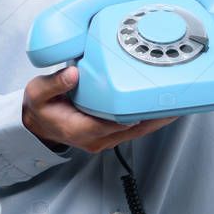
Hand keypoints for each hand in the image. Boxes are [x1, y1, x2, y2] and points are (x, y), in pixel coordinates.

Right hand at [22, 65, 178, 153]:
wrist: (35, 125)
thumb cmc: (39, 109)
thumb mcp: (37, 93)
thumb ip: (54, 84)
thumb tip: (73, 74)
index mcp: (79, 129)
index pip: (113, 123)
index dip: (134, 113)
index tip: (151, 100)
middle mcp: (95, 139)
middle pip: (133, 130)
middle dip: (155, 116)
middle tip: (177, 99)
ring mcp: (103, 140)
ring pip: (137, 132)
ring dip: (156, 119)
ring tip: (177, 102)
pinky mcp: (108, 136)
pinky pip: (133, 130)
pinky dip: (148, 119)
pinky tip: (160, 108)